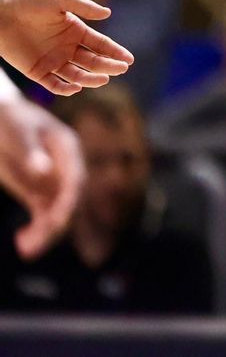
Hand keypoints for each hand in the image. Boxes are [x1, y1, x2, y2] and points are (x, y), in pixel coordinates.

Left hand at [0, 0, 132, 94]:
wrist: (1, 12)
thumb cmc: (30, 1)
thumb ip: (85, 7)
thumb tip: (108, 13)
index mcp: (75, 31)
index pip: (100, 45)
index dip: (115, 52)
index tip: (129, 60)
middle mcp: (67, 48)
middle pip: (93, 61)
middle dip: (108, 66)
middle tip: (121, 69)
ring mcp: (52, 61)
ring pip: (77, 75)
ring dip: (91, 79)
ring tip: (104, 79)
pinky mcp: (36, 72)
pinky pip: (54, 85)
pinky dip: (66, 89)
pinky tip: (77, 87)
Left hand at [0, 96, 82, 258]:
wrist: (0, 118)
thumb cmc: (9, 118)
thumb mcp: (17, 132)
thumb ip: (30, 151)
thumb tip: (44, 171)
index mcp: (68, 149)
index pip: (76, 179)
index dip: (70, 200)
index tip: (57, 219)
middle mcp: (66, 168)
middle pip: (71, 201)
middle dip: (57, 224)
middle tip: (37, 243)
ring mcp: (53, 182)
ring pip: (58, 213)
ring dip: (45, 234)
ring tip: (26, 249)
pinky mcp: (38, 193)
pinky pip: (42, 216)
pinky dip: (36, 231)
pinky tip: (22, 243)